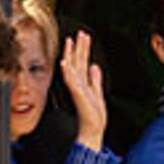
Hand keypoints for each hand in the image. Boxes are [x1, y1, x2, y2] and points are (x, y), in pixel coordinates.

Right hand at [59, 30, 108, 147]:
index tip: (84, 36)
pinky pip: (71, 81)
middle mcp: (79, 84)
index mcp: (84, 83)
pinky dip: (67, 71)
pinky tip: (65, 62)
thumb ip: (96, 80)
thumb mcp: (98, 93)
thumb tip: (95, 67)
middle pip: (78, 61)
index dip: (83, 49)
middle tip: (79, 33)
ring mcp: (77, 89)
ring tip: (71, 41)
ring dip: (71, 54)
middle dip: (78, 47)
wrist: (93, 130)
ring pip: (73, 67)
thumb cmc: (94, 116)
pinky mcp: (78, 95)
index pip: (83, 62)